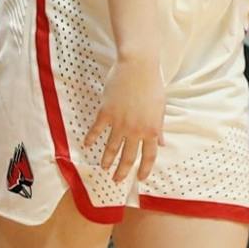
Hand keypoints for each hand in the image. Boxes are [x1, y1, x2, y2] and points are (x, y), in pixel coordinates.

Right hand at [85, 54, 163, 186]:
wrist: (138, 66)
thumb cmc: (152, 83)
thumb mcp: (160, 107)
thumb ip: (159, 128)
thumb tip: (161, 143)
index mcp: (152, 129)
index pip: (149, 156)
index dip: (144, 169)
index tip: (140, 178)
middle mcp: (135, 130)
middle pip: (128, 157)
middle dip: (122, 171)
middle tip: (117, 181)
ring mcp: (119, 123)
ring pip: (111, 148)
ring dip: (107, 160)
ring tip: (104, 168)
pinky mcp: (105, 113)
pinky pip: (97, 130)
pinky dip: (91, 139)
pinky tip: (87, 145)